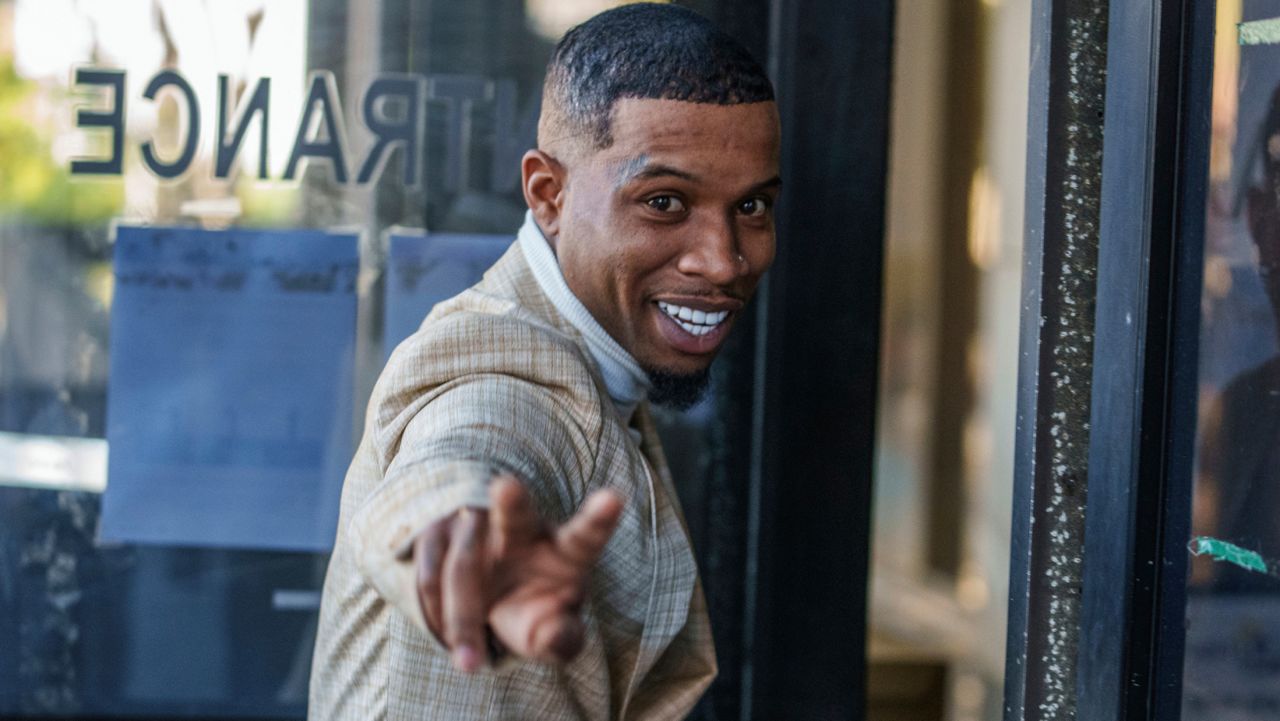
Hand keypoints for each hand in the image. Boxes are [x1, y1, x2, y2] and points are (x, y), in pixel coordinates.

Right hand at [412, 475, 623, 672]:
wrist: (481, 603)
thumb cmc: (531, 611)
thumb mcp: (550, 633)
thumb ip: (561, 639)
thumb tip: (552, 633)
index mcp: (564, 548)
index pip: (585, 536)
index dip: (598, 520)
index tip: (614, 500)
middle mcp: (522, 527)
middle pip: (516, 513)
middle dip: (511, 500)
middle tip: (505, 487)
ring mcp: (475, 525)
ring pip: (462, 564)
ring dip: (462, 618)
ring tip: (469, 666)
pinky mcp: (435, 535)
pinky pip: (430, 576)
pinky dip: (437, 613)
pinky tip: (449, 638)